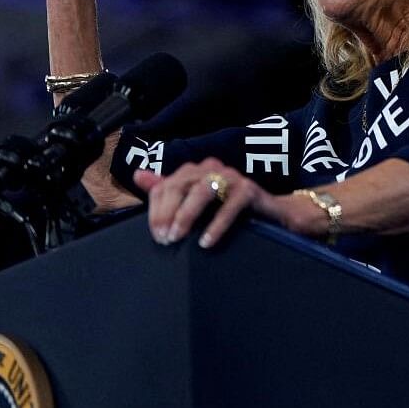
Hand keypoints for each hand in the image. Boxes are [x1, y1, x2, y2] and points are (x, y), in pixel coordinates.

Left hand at [133, 158, 283, 248]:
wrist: (271, 214)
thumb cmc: (228, 209)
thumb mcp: (194, 201)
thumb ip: (167, 189)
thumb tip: (138, 175)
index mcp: (195, 170)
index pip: (166, 185)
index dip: (156, 210)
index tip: (155, 234)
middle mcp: (211, 168)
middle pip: (180, 185)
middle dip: (167, 213)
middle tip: (164, 239)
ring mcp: (232, 176)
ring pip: (202, 190)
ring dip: (187, 215)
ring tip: (178, 237)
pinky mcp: (249, 189)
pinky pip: (230, 206)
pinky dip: (216, 224)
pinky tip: (206, 242)